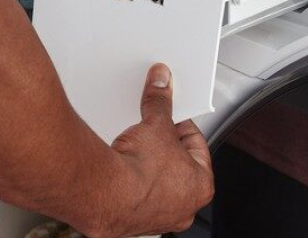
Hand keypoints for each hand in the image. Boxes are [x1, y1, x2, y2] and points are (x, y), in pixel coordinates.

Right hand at [97, 64, 214, 237]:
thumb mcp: (156, 124)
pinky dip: (133, 183)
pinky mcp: (135, 222)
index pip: (196, 145)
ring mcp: (161, 218)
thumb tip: (161, 84)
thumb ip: (160, 102)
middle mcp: (185, 208)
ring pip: (159, 183)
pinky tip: (123, 169)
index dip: (180, 124)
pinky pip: (139, 196)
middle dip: (165, 146)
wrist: (105, 194)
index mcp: (202, 185)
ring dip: (149, 166)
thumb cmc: (140, 172)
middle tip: (151, 131)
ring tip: (135, 150)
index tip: (169, 115)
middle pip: (178, 164)